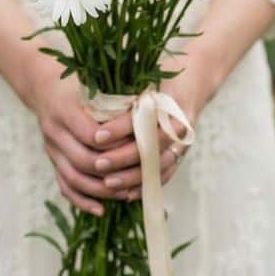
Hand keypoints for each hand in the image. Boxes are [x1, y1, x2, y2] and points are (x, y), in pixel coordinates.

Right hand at [30, 67, 137, 215]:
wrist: (44, 88)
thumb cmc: (79, 86)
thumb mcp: (94, 86)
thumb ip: (117, 102)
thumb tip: (152, 120)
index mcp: (63, 109)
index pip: (91, 134)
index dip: (115, 145)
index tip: (137, 147)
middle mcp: (53, 131)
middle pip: (83, 160)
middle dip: (112, 172)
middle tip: (137, 176)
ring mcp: (50, 149)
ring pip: (73, 178)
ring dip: (101, 190)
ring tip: (125, 193)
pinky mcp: (52, 161)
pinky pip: (64, 186)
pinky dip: (82, 201)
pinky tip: (101, 210)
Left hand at [82, 72, 205, 202]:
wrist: (186, 86)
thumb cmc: (153, 81)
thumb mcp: (137, 81)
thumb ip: (119, 95)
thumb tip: (87, 106)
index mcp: (166, 102)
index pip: (142, 118)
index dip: (119, 128)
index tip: (97, 136)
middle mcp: (178, 124)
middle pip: (151, 146)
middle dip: (123, 158)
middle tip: (98, 164)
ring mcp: (182, 141)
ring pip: (159, 165)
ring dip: (133, 177)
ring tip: (108, 184)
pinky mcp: (180, 155)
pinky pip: (164, 175)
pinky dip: (146, 185)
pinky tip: (126, 194)